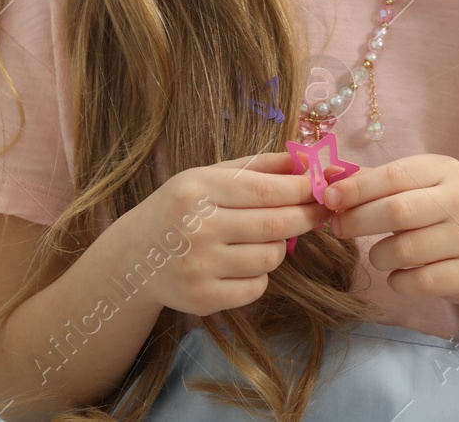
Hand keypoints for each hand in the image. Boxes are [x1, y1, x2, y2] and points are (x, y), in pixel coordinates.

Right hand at [113, 151, 327, 316]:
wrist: (134, 257)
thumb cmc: (182, 208)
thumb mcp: (210, 176)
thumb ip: (259, 166)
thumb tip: (310, 160)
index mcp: (197, 190)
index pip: (266, 189)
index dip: (303, 189)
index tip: (324, 187)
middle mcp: (196, 228)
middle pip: (275, 224)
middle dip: (308, 216)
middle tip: (322, 211)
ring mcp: (198, 267)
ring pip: (271, 257)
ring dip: (280, 246)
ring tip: (263, 238)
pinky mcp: (202, 299)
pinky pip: (257, 287)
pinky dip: (260, 275)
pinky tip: (242, 263)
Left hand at [321, 154, 458, 305]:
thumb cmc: (435, 215)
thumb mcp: (411, 189)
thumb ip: (371, 182)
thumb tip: (329, 174)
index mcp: (445, 170)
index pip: (395, 175)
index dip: (357, 188)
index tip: (328, 198)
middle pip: (397, 211)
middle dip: (358, 221)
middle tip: (338, 228)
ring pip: (405, 250)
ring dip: (378, 255)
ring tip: (378, 255)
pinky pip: (419, 281)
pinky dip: (398, 281)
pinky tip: (398, 274)